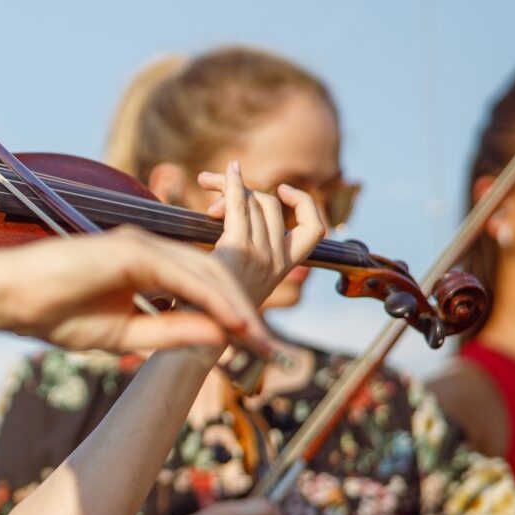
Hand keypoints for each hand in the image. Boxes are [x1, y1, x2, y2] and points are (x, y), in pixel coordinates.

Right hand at [0, 225, 279, 357]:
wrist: (11, 299)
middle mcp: (147, 249)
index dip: (229, 315)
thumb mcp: (124, 334)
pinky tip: (228, 320)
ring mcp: (139, 245)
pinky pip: (180, 273)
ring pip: (203, 271)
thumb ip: (170, 332)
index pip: (200, 287)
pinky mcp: (129, 250)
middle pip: (212, 275)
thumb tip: (217, 336)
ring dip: (233, 305)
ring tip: (257, 338)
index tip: (254, 348)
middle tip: (267, 347)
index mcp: (144, 266)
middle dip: (243, 310)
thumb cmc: (56, 315)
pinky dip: (208, 297)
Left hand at [198, 161, 326, 303]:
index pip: (315, 231)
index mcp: (285, 267)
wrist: (198, 339)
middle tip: (213, 191)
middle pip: (271, 205)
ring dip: (229, 187)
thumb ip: (247, 250)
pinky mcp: (238, 252)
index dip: (305, 204)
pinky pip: (237, 207)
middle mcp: (278, 261)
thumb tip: (227, 212)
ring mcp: (261, 257)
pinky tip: (217, 175)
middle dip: (246, 189)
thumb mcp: (242, 280)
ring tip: (206, 190)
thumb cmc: (213, 308)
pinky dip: (229, 185)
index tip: (283, 190)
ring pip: (253, 202)